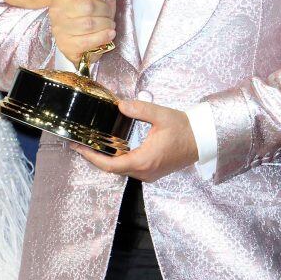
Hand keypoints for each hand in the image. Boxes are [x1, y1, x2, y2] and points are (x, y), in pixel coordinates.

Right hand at [49, 0, 117, 65]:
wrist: (77, 39)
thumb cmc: (88, 14)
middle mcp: (57, 10)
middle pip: (89, 6)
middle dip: (105, 10)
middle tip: (109, 15)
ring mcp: (59, 28)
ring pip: (89, 24)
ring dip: (106, 24)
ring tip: (109, 24)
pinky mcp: (66, 45)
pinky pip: (87, 41)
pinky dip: (103, 37)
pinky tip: (109, 34)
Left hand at [75, 98, 198, 181]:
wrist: (202, 140)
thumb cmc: (183, 128)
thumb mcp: (161, 115)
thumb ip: (139, 109)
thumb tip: (120, 105)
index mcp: (144, 161)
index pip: (110, 165)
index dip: (92, 157)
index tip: (78, 148)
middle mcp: (144, 172)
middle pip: (113, 169)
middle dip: (95, 157)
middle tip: (80, 143)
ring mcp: (149, 174)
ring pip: (121, 170)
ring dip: (106, 159)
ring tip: (92, 144)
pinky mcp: (153, 172)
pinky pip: (130, 169)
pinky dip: (118, 160)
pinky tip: (112, 148)